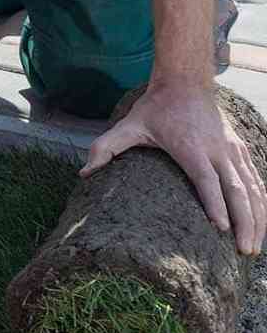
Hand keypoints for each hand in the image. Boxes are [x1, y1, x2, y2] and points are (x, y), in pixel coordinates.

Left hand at [80, 81, 265, 255]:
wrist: (185, 81)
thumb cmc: (156, 108)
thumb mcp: (128, 125)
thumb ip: (106, 148)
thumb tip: (84, 173)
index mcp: (191, 148)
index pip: (206, 179)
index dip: (215, 203)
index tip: (221, 228)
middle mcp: (217, 150)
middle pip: (237, 189)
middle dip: (245, 222)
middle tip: (244, 250)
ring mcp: (232, 150)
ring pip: (253, 187)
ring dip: (258, 218)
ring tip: (254, 247)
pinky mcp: (240, 149)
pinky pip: (256, 179)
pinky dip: (262, 202)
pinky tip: (262, 223)